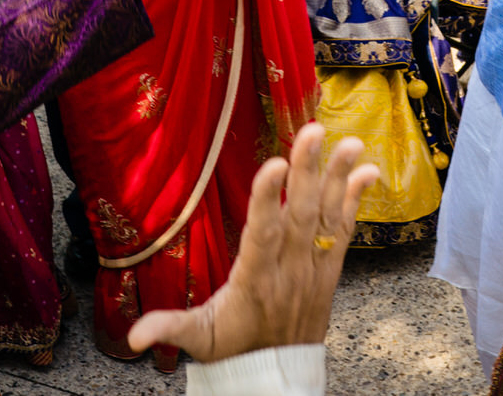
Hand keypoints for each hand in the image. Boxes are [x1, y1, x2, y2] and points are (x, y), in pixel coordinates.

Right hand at [128, 123, 379, 361]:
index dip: (268, 199)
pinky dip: (355, 200)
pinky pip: (345, 229)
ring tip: (350, 143)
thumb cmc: (234, 349)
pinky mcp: (329, 268)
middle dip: (307, 171)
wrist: (278, 375)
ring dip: (339, 178)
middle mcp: (289, 269)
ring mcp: (313, 267)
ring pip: (328, 217)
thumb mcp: (200, 339)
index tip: (274, 164)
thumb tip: (134, 336)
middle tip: (313, 131)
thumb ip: (170, 328)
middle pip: (300, 214)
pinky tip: (368, 171)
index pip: (262, 234)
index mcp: (255, 280)